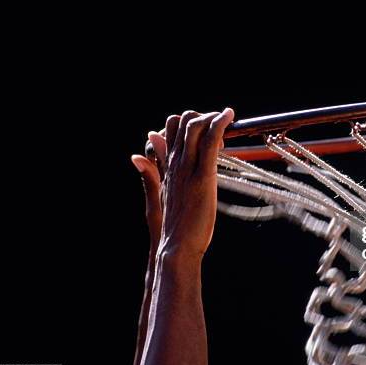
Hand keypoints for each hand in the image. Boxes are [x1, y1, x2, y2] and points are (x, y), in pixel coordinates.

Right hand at [145, 108, 234, 263]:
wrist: (177, 247)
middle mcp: (174, 163)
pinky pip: (209, 140)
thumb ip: (151, 173)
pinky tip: (229, 116)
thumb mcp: (160, 196)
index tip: (205, 135)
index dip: (186, 125)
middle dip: (200, 118)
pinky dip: (220, 123)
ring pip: (193, 125)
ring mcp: (186, 168)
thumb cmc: (174, 228)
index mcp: (166, 167)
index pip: (169, 129)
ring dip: (212, 117)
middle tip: (218, 132)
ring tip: (226, 122)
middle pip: (180, 122)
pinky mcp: (202, 176)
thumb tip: (137, 155)